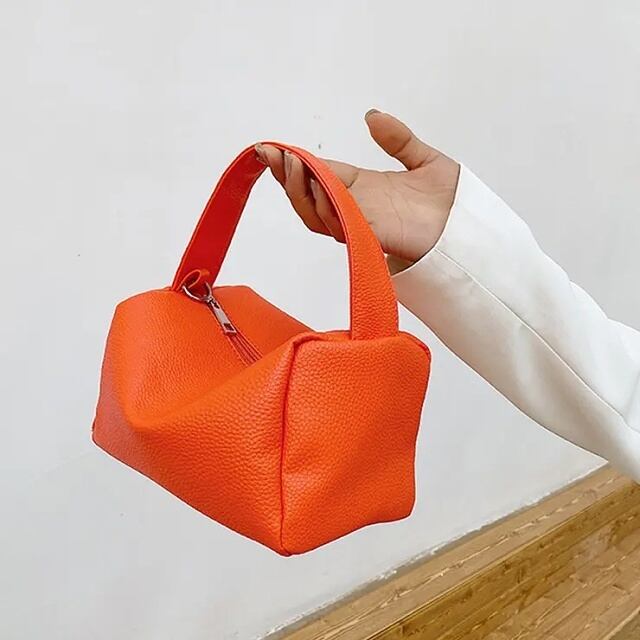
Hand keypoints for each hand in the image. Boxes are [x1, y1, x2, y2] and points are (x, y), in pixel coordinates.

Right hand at [255, 110, 459, 269]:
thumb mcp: (423, 159)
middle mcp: (356, 207)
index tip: (271, 147)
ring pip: (317, 213)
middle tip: (271, 154)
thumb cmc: (452, 202)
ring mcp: (363, 223)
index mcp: (363, 187)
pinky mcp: (373, 236)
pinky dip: (326, 208)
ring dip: (300, 190)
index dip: (295, 163)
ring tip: (289, 164)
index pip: (320, 174)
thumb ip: (398, 139)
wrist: (472, 229)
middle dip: (287, 176)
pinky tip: (317, 187)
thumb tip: (372, 116)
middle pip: (309, 196)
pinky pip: (342, 225)